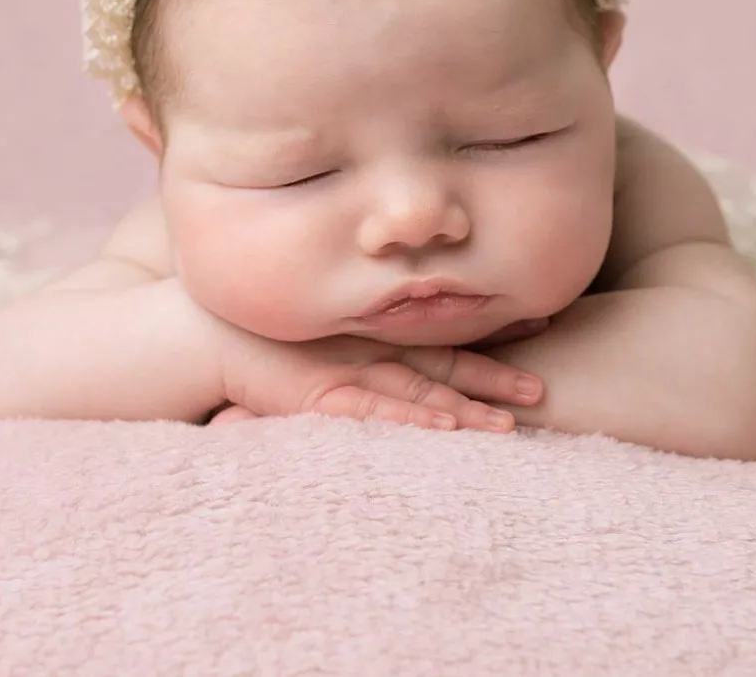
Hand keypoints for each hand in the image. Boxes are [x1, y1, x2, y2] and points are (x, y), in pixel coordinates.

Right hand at [212, 332, 543, 432]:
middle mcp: (372, 348)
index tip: (538, 326)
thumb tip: (404, 347)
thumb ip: (364, 336)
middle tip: (541, 388)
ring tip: (509, 424)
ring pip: (419, 392)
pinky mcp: (322, 397)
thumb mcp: (327, 329)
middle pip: (445, 363)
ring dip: (464, 407)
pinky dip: (410, 419)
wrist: (214, 334)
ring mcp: (350, 372)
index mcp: (378, 332)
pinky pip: (375, 411)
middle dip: (494, 376)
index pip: (445, 333)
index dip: (492, 332)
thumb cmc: (272, 334)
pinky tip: (442, 427)